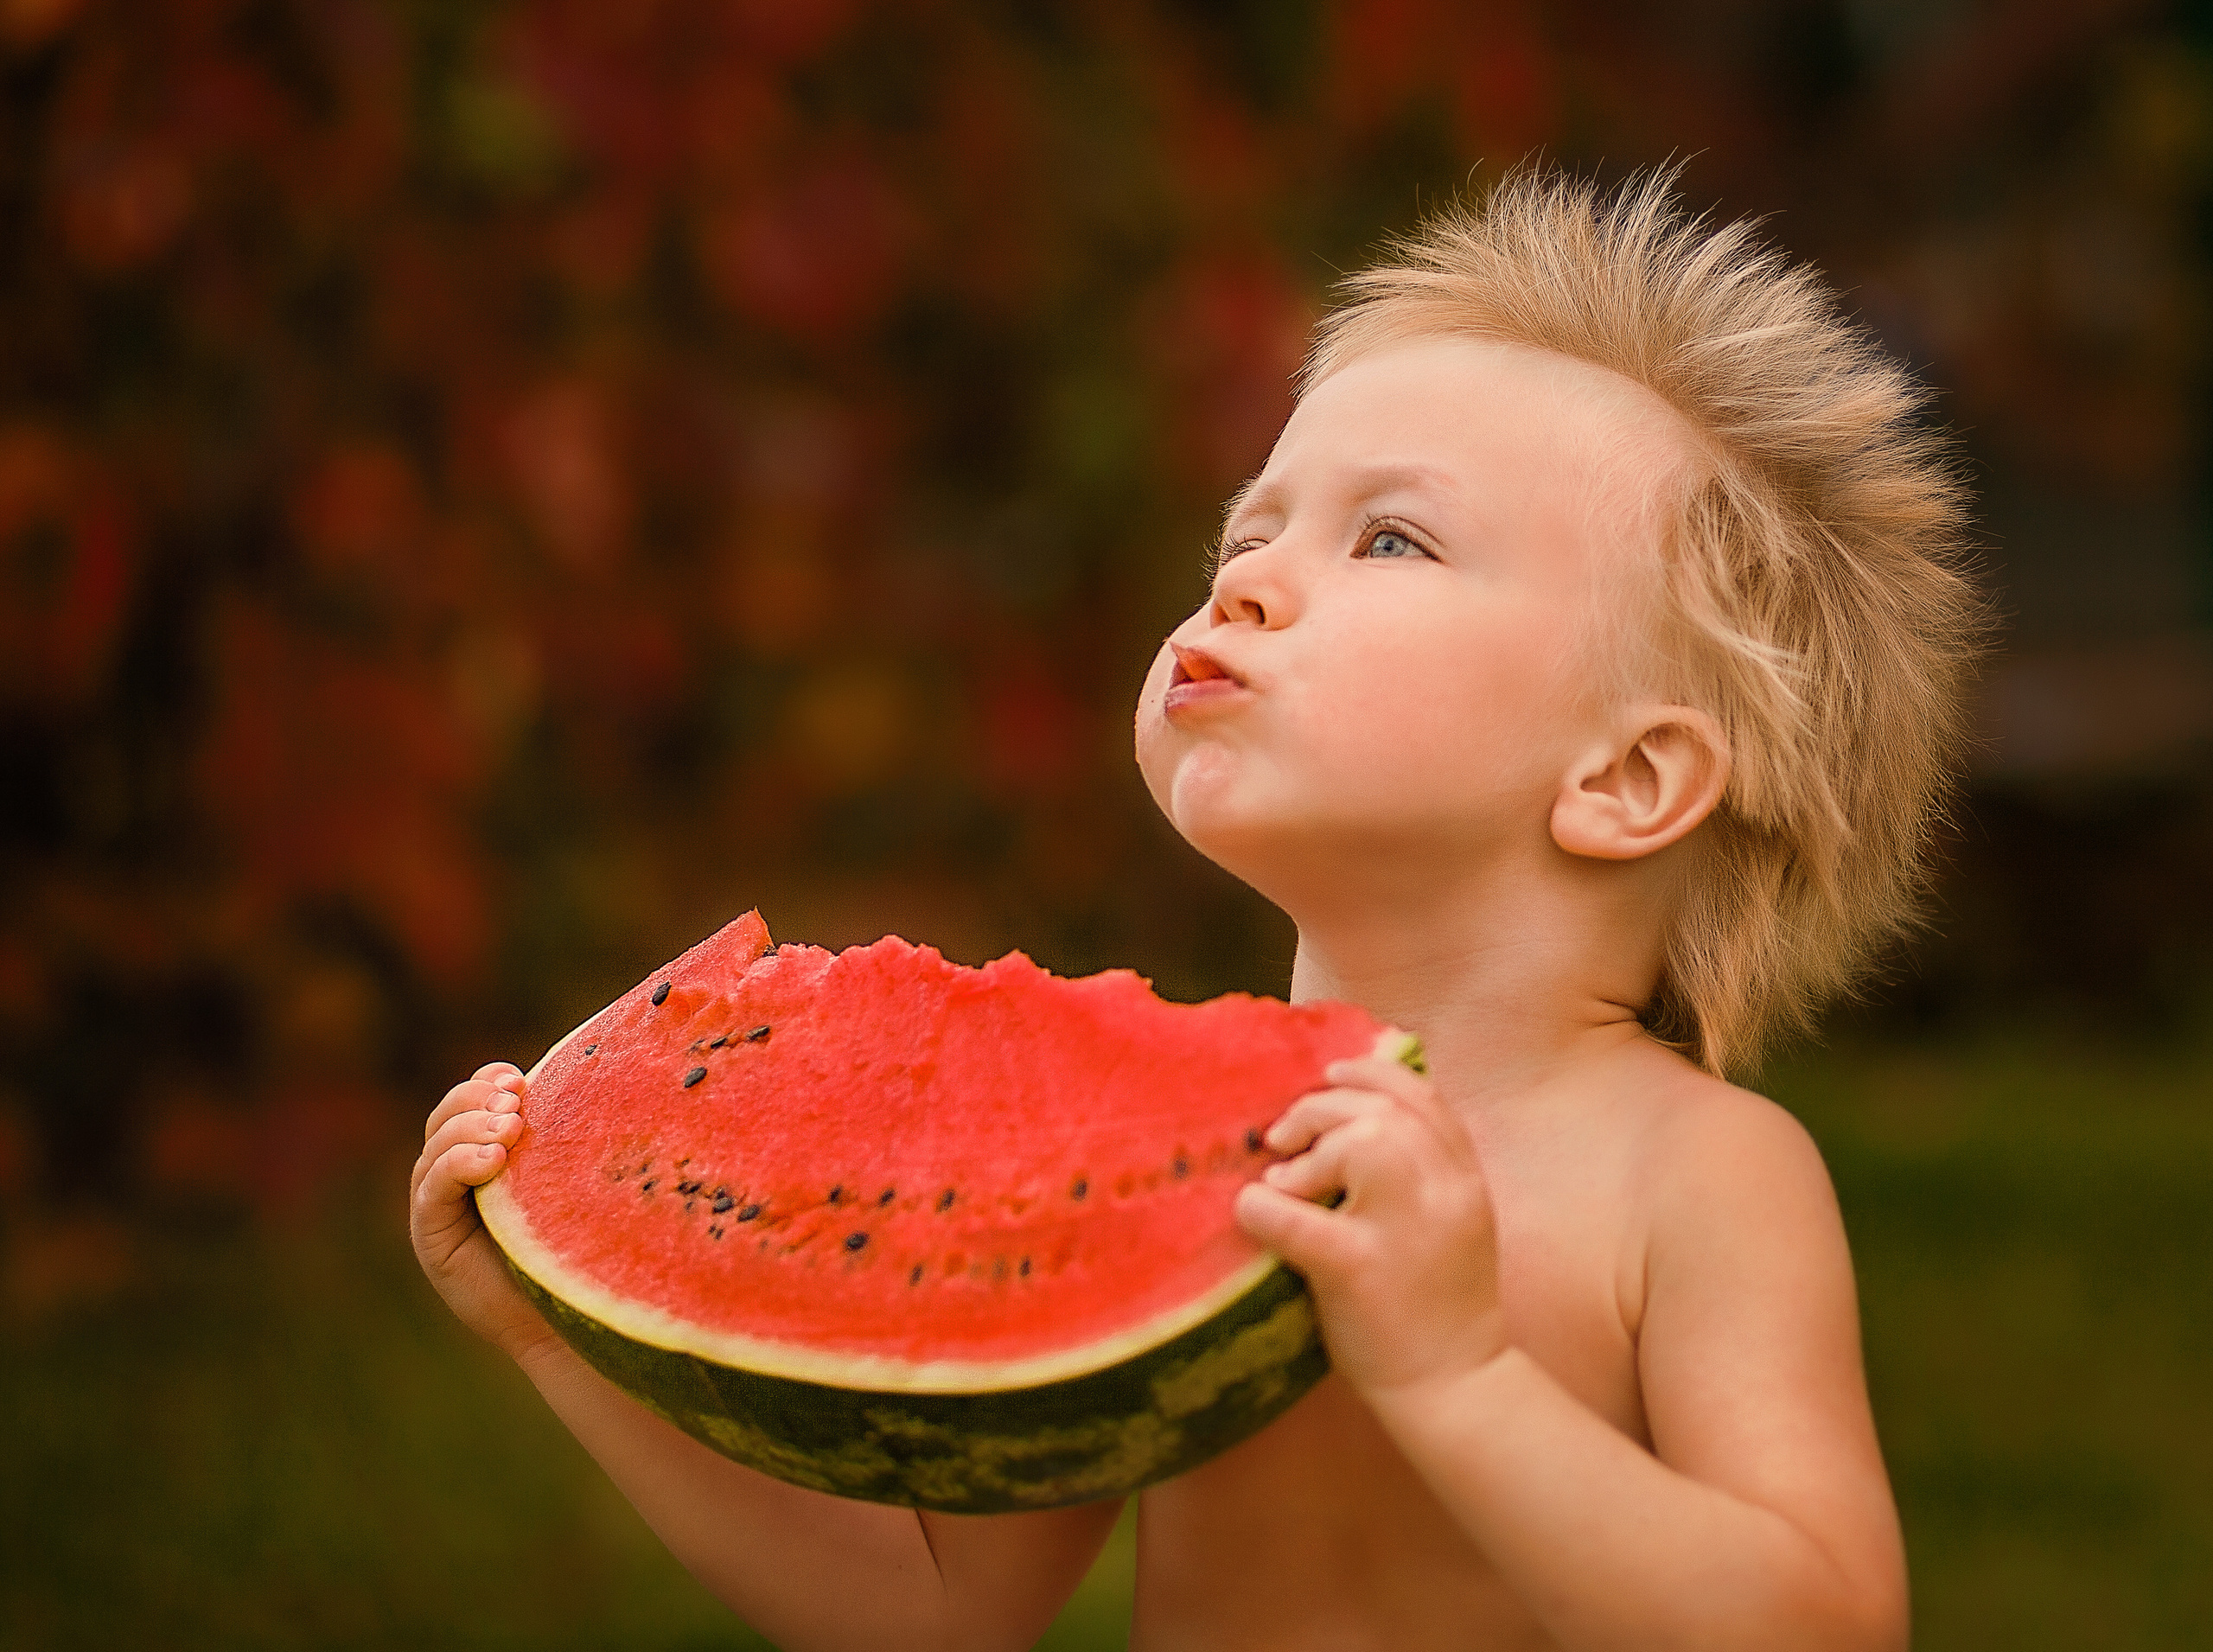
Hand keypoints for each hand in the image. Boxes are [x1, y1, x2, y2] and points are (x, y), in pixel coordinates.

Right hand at [409, 1062, 557, 1359]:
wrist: (568, 1319)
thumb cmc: (578, 1245)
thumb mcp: (569, 1179)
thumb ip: (561, 1137)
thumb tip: (587, 1077)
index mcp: (485, 1152)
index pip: (472, 1099)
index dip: (488, 1081)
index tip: (520, 1079)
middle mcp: (454, 1175)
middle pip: (447, 1115)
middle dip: (478, 1100)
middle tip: (515, 1105)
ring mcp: (438, 1206)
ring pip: (437, 1146)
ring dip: (471, 1129)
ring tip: (509, 1130)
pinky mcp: (431, 1238)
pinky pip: (433, 1188)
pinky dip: (458, 1164)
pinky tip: (492, 1161)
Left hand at [1234, 1054, 1505, 1399]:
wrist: (1455, 1389)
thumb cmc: (1438, 1306)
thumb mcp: (1451, 1223)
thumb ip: (1422, 1173)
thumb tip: (1354, 1120)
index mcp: (1466, 1182)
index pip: (1425, 1098)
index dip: (1372, 1073)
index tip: (1331, 1076)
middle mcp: (1447, 1195)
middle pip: (1388, 1110)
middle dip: (1325, 1107)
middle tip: (1286, 1136)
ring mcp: (1406, 1230)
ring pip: (1364, 1142)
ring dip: (1311, 1148)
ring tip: (1284, 1177)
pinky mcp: (1359, 1268)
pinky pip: (1299, 1218)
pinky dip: (1265, 1207)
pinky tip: (1254, 1211)